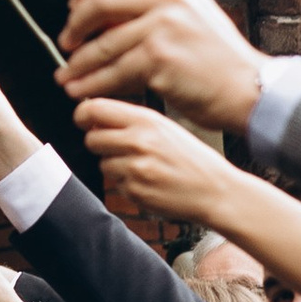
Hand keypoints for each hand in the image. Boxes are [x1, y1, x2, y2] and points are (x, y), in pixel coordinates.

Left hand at [58, 0, 264, 125]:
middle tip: (66, 42)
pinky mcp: (159, 58)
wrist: (248, 89)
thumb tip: (101, 14)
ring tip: (66, 76)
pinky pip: (112, 72)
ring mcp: (164, 27)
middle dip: (75, 24)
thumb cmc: (218, 61)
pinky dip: (91, 84)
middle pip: (101, 0)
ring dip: (78, 63)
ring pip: (103, 43)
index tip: (73, 6)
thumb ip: (153, 7)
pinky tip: (81, 91)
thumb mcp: (191, 15)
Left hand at [74, 98, 240, 230]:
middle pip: (92, 139)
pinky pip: (117, 186)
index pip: (95, 109)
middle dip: (100, 144)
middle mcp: (138, 142)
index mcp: (147, 120)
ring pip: (103, 164)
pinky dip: (128, 185)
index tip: (84, 119)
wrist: (216, 190)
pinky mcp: (135, 192)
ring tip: (145, 167)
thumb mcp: (165, 128)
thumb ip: (132, 122)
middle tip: (119, 148)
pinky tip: (151, 182)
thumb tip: (93, 120)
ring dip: (116, 166)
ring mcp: (135, 169)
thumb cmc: (191, 158)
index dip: (83, 114)